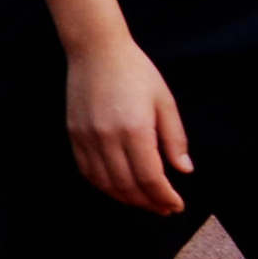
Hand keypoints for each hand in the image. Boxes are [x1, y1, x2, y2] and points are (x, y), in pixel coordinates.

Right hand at [65, 35, 192, 214]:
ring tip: (143, 201)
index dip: (164, 197)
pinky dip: (103, 185)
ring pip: (105, 183)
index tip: (176, 205)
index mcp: (135, 129)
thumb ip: (175, 138)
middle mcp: (107, 137)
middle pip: (127, 185)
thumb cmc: (136, 72)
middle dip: (148, 202)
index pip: (150, 178)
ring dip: (126, 198)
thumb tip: (183, 170)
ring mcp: (87, 137)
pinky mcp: (74, 134)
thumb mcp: (165, 101)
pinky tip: (118, 187)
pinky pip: (87, 170)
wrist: (96, 50)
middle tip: (164, 208)